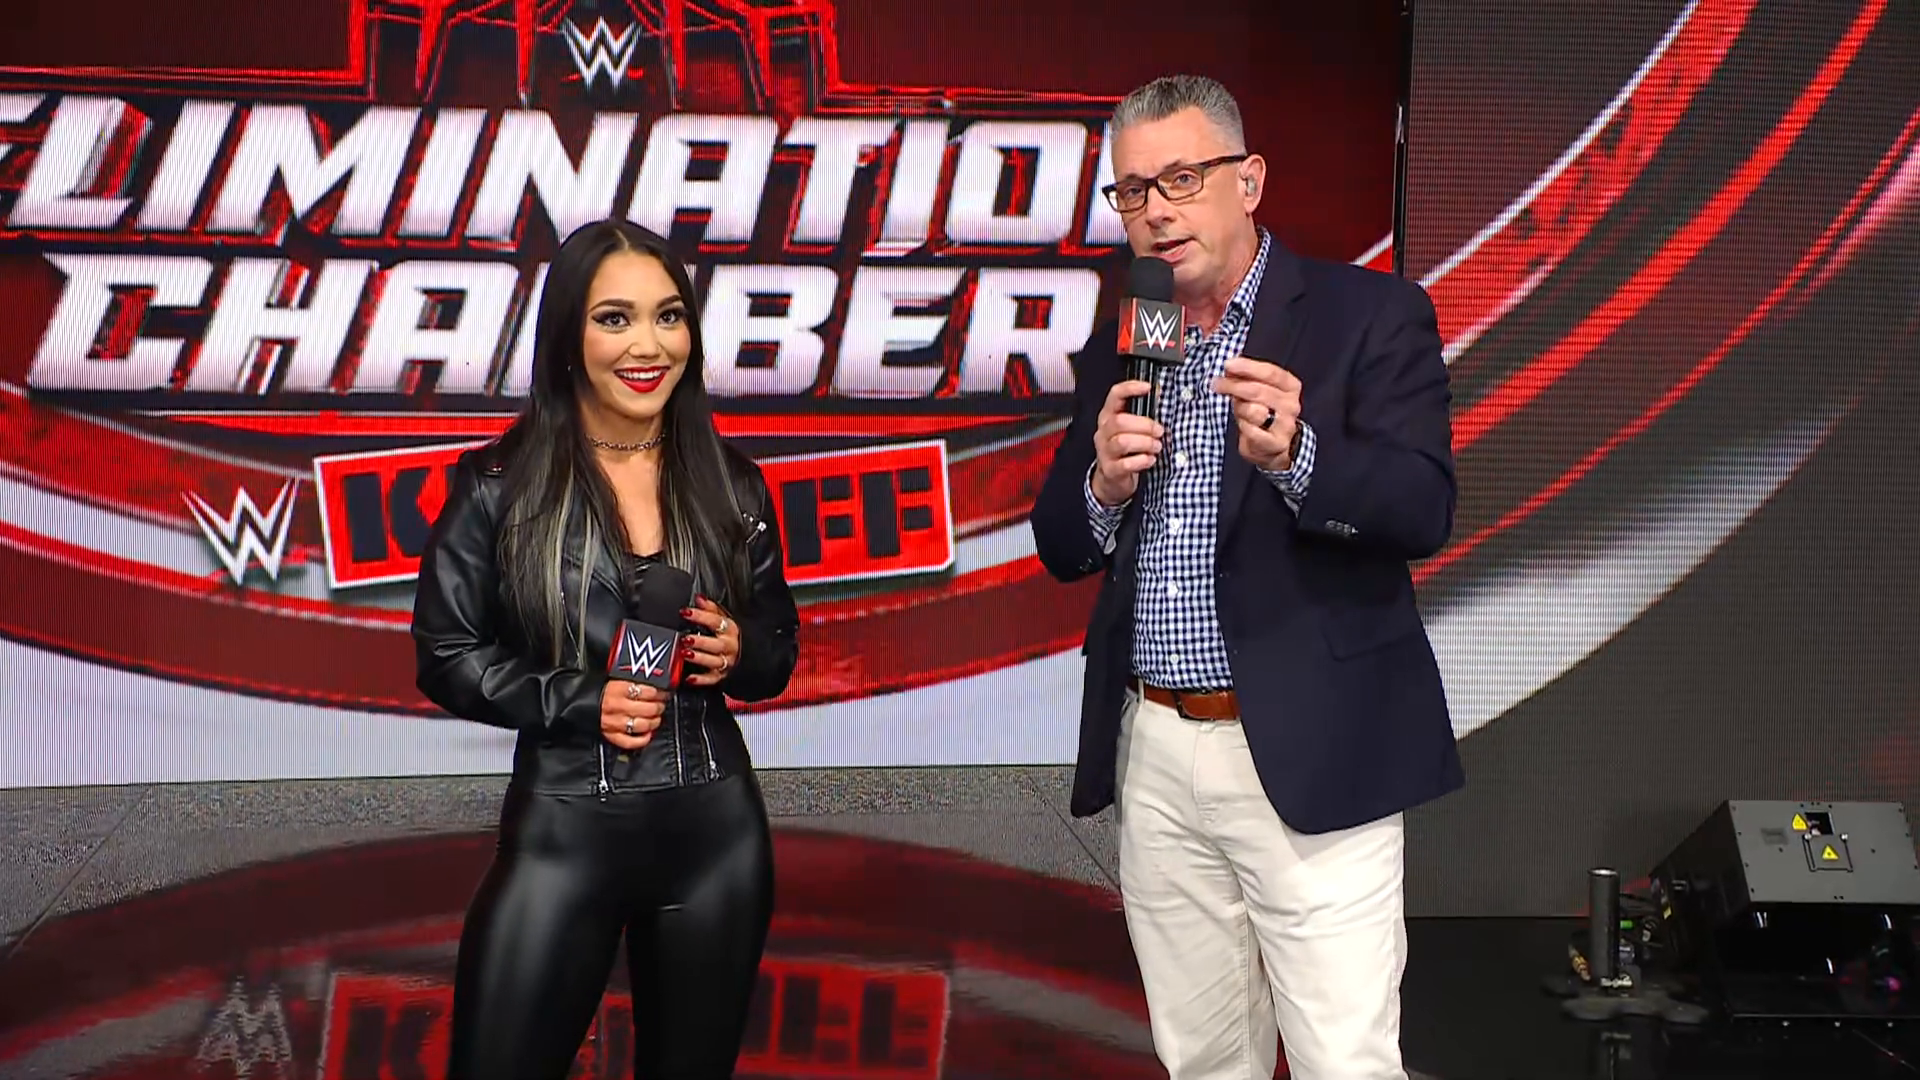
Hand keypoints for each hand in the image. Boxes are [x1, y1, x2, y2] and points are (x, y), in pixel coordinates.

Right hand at [600, 680, 664, 750]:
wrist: (577, 700)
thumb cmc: (598, 689)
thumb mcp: (614, 678)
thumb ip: (632, 680)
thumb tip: (652, 680)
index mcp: (617, 689)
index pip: (646, 691)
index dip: (659, 693)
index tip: (663, 692)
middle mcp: (617, 706)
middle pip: (648, 709)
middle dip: (659, 707)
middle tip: (661, 704)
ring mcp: (614, 723)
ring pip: (642, 725)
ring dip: (654, 722)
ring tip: (656, 718)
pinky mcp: (610, 735)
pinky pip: (629, 741)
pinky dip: (642, 740)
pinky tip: (647, 734)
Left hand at [679, 595, 741, 687]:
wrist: (746, 654)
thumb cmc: (729, 635)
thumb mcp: (723, 619)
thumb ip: (710, 609)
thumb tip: (699, 598)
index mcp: (730, 630)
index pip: (716, 621)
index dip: (700, 616)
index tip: (685, 612)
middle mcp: (729, 646)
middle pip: (716, 644)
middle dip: (701, 642)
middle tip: (686, 639)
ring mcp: (726, 661)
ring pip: (714, 661)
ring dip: (700, 658)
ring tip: (686, 654)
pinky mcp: (721, 676)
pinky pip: (712, 679)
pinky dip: (701, 680)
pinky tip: (690, 678)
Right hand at [1091, 379, 1163, 505]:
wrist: (1111, 480)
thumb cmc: (1125, 450)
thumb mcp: (1130, 430)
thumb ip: (1142, 416)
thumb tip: (1162, 398)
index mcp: (1108, 417)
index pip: (1115, 395)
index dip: (1130, 388)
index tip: (1148, 387)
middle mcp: (1103, 432)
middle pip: (1119, 421)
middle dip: (1144, 425)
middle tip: (1160, 431)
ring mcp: (1104, 451)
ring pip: (1122, 442)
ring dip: (1145, 443)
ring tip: (1157, 446)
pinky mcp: (1110, 470)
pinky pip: (1125, 464)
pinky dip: (1142, 461)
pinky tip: (1150, 460)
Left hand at [1213, 356, 1301, 470]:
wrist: (1273, 445)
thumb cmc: (1263, 412)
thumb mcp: (1257, 391)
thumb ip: (1246, 377)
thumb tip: (1229, 367)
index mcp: (1290, 387)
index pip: (1270, 372)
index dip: (1247, 367)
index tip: (1228, 364)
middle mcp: (1291, 404)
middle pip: (1258, 390)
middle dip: (1233, 385)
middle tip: (1216, 384)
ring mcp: (1286, 425)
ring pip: (1253, 410)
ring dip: (1239, 409)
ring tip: (1239, 410)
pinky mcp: (1277, 443)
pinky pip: (1250, 430)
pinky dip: (1243, 426)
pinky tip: (1244, 425)